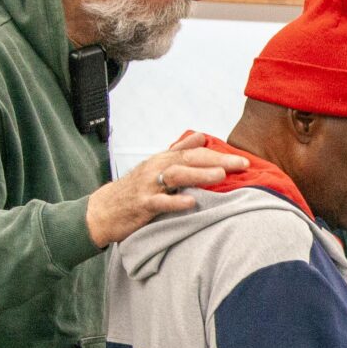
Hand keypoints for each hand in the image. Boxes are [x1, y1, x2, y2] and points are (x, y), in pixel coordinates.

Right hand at [85, 144, 248, 247]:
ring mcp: (149, 186)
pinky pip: (159, 202)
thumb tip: (201, 136)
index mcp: (163, 160)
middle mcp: (157, 169)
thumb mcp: (156, 166)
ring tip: (220, 175)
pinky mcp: (141, 205)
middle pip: (190, 160)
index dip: (220, 154)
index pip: (195, 153)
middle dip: (217, 160)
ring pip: (176, 176)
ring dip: (199, 174)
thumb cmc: (133, 189)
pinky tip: (191, 203)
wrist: (102, 211)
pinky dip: (175, 202)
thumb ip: (179, 151)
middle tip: (242, 164)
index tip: (244, 159)